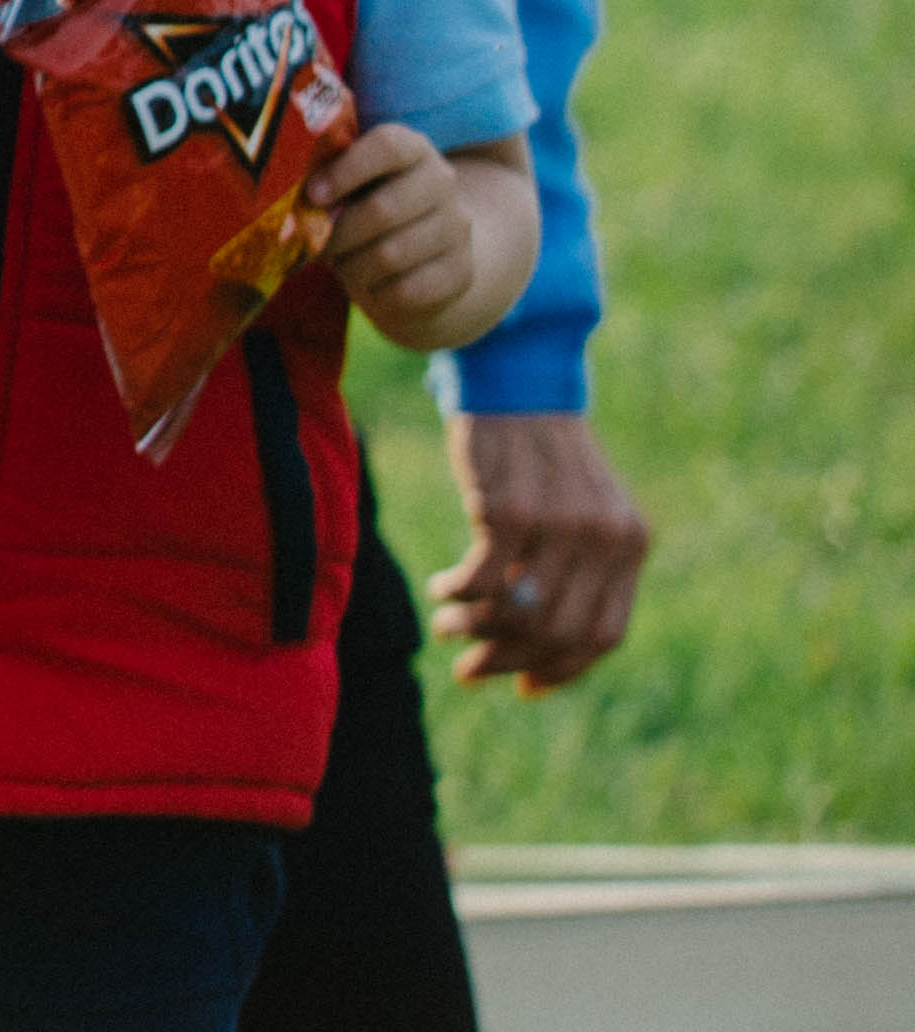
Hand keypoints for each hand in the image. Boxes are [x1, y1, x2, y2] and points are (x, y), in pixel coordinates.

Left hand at [307, 124, 481, 341]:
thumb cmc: (364, 207)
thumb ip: (325, 179)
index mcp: (413, 148)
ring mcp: (458, 228)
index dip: (346, 170)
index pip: (389, 146)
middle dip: (338, 233)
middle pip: (384, 209)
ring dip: (352, 266)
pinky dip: (376, 294)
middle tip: (315, 244)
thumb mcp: (349, 184)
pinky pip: (407, 291)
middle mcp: (443, 182)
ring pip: (391, 254)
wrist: (421, 256)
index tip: (312, 194)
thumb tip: (295, 199)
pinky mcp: (461, 272)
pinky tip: (369, 285)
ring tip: (342, 265)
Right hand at [434, 411, 651, 691]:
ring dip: (474, 631)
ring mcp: (558, 525)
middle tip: (469, 668)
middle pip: (557, 632)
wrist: (516, 384)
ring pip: (518, 613)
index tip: (524, 685)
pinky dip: (456, 595)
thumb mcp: (577, 512)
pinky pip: (481, 580)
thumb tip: (534, 649)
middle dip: (508, 659)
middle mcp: (603, 539)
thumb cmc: (540, 457)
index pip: (603, 635)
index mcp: (628, 545)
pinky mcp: (509, 509)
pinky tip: (441, 588)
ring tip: (445, 626)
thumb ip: (573, 571)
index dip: (562, 669)